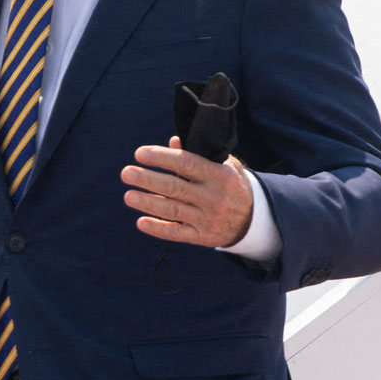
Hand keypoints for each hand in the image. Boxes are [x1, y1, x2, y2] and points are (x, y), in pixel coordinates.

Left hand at [121, 136, 253, 246]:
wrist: (254, 219)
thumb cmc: (232, 185)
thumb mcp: (225, 165)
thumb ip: (199, 154)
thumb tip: (172, 142)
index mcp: (220, 175)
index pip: (187, 163)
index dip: (162, 158)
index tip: (140, 153)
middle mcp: (214, 198)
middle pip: (175, 187)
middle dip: (148, 180)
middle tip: (126, 173)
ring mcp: (208, 219)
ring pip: (172, 210)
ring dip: (148, 203)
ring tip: (128, 196)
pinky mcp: (203, 237)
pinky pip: (177, 233)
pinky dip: (158, 228)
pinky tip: (141, 222)